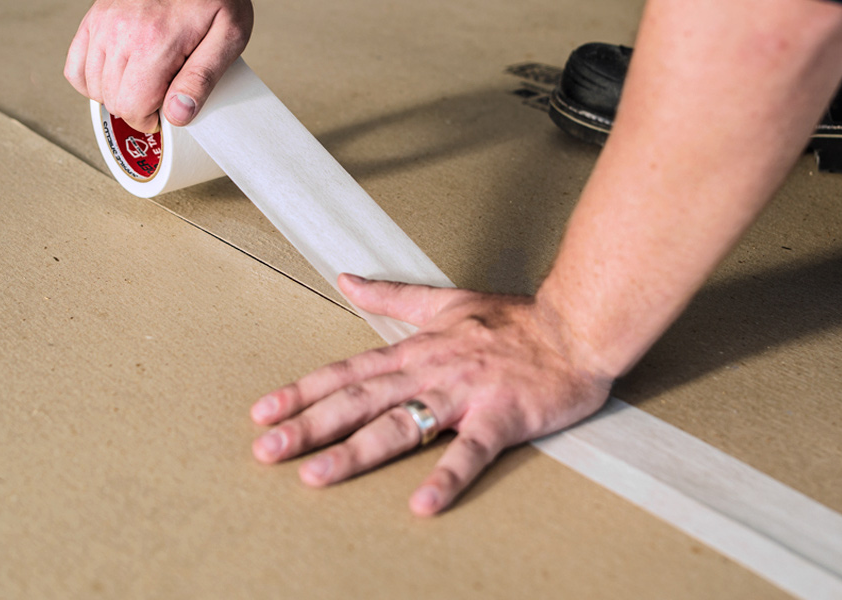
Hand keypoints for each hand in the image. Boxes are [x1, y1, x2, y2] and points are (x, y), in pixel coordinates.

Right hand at [64, 0, 253, 131]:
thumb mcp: (229, 36)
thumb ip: (202, 79)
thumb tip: (177, 115)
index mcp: (155, 42)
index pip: (132, 107)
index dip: (150, 119)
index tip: (165, 112)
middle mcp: (122, 31)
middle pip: (112, 100)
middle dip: (136, 108)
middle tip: (159, 97)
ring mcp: (103, 23)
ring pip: (92, 86)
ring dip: (116, 95)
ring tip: (143, 84)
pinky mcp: (94, 18)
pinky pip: (75, 65)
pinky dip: (91, 80)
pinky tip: (116, 78)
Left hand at [250, 274, 613, 515]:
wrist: (578, 326)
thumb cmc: (516, 318)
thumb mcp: (447, 300)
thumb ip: (394, 295)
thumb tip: (347, 278)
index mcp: (416, 349)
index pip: (348, 372)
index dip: (304, 392)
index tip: (263, 412)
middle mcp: (430, 370)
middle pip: (359, 401)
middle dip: (310, 425)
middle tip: (267, 450)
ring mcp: (464, 395)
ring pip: (401, 424)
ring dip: (356, 451)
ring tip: (316, 476)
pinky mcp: (501, 418)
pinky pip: (469, 452)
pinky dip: (446, 477)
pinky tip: (421, 504)